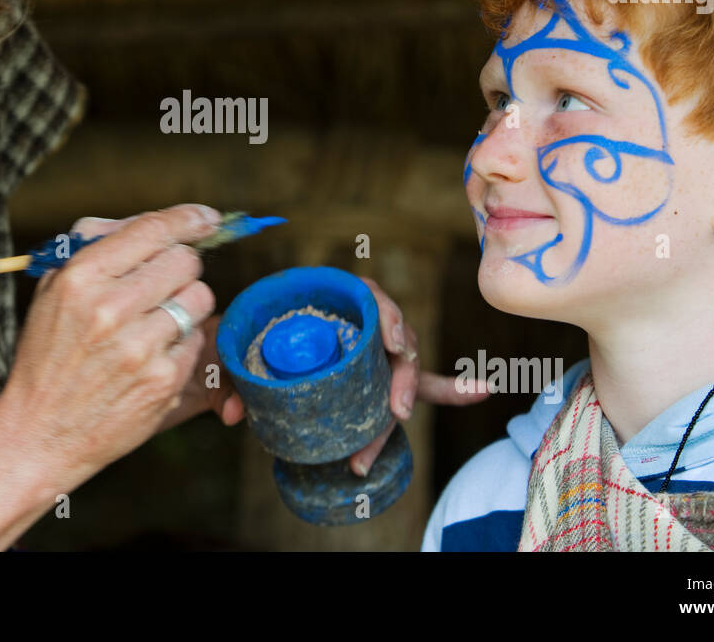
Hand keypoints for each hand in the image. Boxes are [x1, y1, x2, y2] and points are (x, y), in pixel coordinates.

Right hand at [0, 204, 220, 491]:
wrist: (39, 434)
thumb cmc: (47, 357)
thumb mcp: (52, 292)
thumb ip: (98, 248)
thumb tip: (160, 224)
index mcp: (80, 278)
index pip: (152, 230)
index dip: (188, 219)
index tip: (206, 219)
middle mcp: (111, 308)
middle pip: (185, 262)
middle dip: (180, 269)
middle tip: (161, 286)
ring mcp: (140, 346)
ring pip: (199, 298)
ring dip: (185, 306)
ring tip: (153, 324)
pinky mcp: (163, 380)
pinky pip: (197, 340)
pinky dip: (181, 344)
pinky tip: (151, 357)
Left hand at [171, 276, 486, 457]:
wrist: (261, 352)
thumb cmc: (254, 343)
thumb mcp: (239, 355)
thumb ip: (231, 381)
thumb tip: (233, 416)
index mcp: (335, 302)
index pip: (371, 296)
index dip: (387, 315)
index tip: (392, 343)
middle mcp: (363, 324)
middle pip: (395, 341)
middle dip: (402, 376)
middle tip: (396, 410)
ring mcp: (379, 353)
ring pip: (404, 371)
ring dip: (409, 394)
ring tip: (400, 417)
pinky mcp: (386, 380)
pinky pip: (427, 384)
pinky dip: (454, 389)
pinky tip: (482, 389)